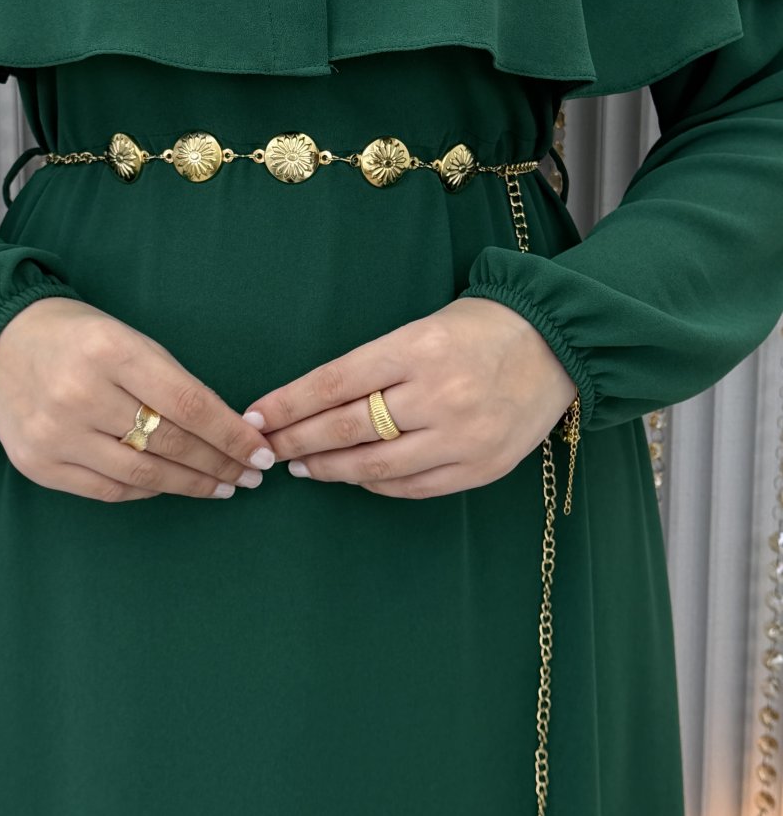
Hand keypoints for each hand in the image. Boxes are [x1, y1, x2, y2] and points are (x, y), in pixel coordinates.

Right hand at [0, 296, 275, 501]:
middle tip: (250, 475)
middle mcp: (80, 394)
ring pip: (143, 475)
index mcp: (111, 351)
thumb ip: (170, 380)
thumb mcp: (126, 337)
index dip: (231, 433)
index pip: (188, 403)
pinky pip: (108, 491)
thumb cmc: (76, 335)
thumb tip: (226, 428)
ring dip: (191, 485)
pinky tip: (171, 486)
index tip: (260, 452)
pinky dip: (147, 491)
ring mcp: (56, 434)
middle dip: (220, 463)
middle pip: (169, 443)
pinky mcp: (37, 465)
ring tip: (222, 487)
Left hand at [242, 297, 578, 498]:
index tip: (256, 416)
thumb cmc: (479, 329)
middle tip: (266, 448)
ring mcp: (462, 435)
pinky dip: (376, 485)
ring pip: (375, 466)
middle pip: (346, 427)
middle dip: (296, 440)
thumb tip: (313, 402)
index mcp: (417, 348)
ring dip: (329, 469)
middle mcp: (438, 394)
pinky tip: (353, 477)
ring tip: (301, 466)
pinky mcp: (482, 467)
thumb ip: (374, 366)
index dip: (288, 403)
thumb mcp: (422, 327)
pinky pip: (413, 487)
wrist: (558, 345)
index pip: (334, 382)